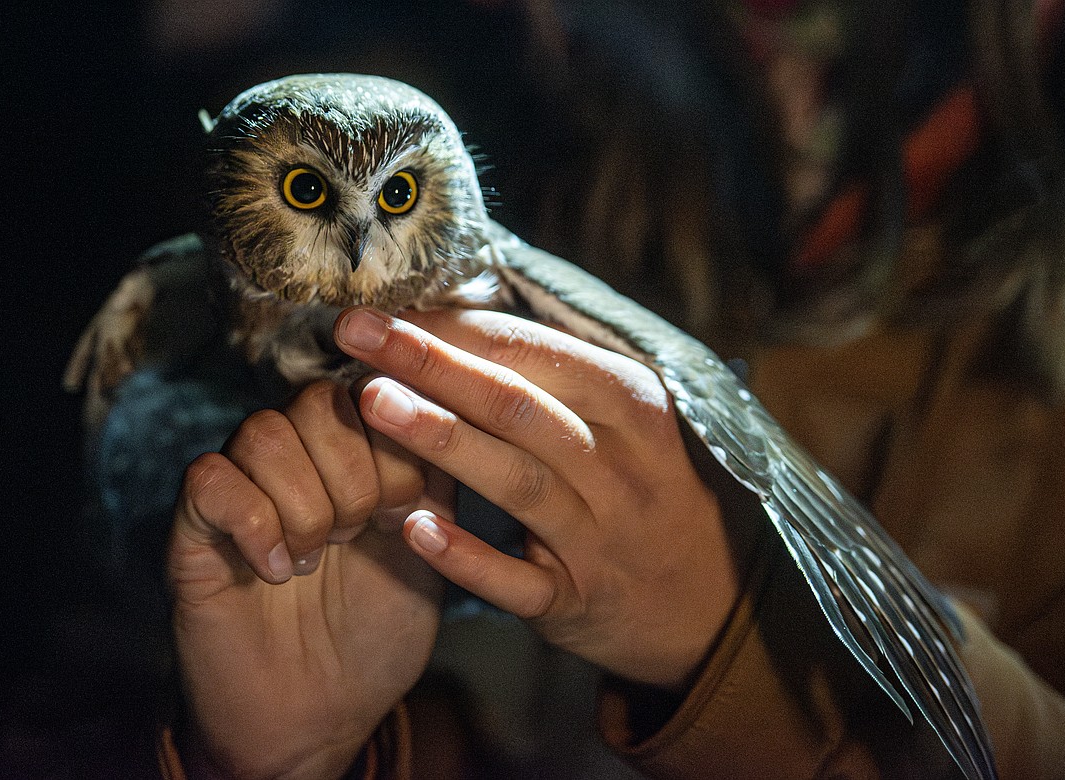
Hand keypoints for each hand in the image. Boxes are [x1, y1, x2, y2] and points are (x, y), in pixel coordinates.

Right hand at [167, 381, 451, 778]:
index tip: (404, 511)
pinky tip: (277, 572)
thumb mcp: (430, 551)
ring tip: (315, 558)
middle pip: (317, 401)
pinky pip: (209, 479)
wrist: (320, 716)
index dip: (396, 446)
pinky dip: (253, 524)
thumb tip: (434, 412)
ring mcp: (242, 485)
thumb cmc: (376, 633)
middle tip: (356, 536)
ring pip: (263, 432)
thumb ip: (437, 481)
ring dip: (304, 503)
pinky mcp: (193, 527)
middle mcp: (296, 457)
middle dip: (354, 475)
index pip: (372, 391)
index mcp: (354, 452)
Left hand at [335, 306, 747, 690]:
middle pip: (517, 404)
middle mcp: (621, 466)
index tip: (387, 308)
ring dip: (442, 440)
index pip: (533, 351)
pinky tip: (413, 528)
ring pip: (517, 482)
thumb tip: (452, 325)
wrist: (709, 599)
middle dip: (431, 363)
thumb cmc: (644, 488)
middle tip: (355, 334)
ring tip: (372, 404)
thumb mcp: (625, 422)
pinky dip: (466, 555)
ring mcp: (601, 538)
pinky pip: (517, 580)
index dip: (455, 327)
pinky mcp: (578, 601)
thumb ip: (552, 378)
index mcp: (631, 404)